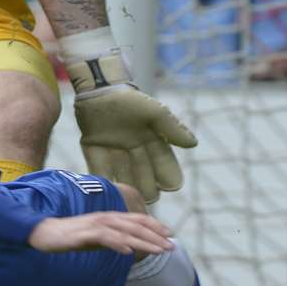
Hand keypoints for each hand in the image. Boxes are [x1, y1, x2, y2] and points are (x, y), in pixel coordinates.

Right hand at [27, 211, 173, 255]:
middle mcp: (104, 218)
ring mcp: (94, 225)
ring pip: (124, 232)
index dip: (154, 225)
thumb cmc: (70, 236)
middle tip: (171, 246)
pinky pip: (104, 238)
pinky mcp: (83, 233)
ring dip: (143, 241)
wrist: (44, 232)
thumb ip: (113, 240)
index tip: (170, 235)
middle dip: (155, 236)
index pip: (136, 219)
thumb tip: (130, 247)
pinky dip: (117, 243)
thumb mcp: (96, 238)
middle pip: (135, 225)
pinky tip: (128, 251)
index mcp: (109, 218)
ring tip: (158, 249)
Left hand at [73, 85, 197, 203]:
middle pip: (142, 172)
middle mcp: (133, 148)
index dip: (168, 173)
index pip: (163, 161)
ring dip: (127, 185)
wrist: (99, 86)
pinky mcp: (93, 147)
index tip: (173, 186)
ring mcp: (112, 149)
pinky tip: (108, 190)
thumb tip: (193, 144)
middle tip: (151, 197)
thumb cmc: (130, 99)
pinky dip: (102, 178)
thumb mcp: (154, 112)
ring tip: (132, 198)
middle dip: (147, 185)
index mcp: (150, 139)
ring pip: (122, 172)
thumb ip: (171, 128)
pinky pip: (98, 166)